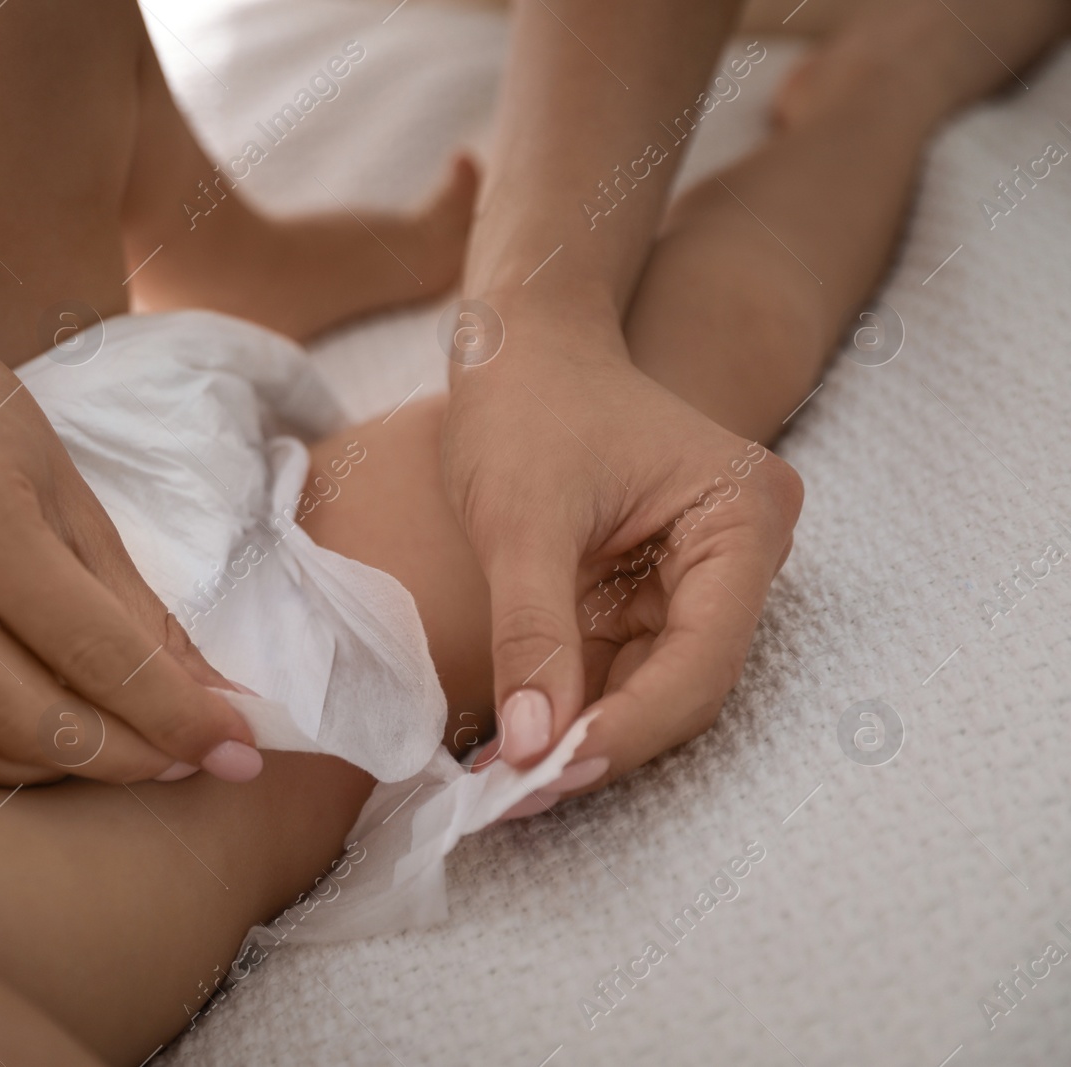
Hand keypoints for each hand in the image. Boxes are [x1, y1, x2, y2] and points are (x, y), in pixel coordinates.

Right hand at [0, 313, 259, 785]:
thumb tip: (208, 697)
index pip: (93, 652)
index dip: (175, 715)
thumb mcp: (64, 484)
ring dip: (40, 770)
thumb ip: (132, 601)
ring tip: (97, 745)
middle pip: (22, 720)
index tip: (237, 750)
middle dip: (122, 758)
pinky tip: (5, 739)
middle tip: (176, 758)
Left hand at [443, 313, 802, 789]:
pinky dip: (570, 706)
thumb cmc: (524, 402)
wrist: (515, 345)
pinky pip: (619, 667)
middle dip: (600, 742)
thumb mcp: (520, 518)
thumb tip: (534, 750)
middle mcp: (740, 553)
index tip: (545, 776)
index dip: (626, 729)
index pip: (701, 659)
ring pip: (650, 688)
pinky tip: (513, 743)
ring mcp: (700, 576)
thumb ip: (532, 634)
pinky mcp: (653, 590)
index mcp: (743, 517)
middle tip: (512, 797)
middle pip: (683, 685)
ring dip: (579, 736)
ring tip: (501, 783)